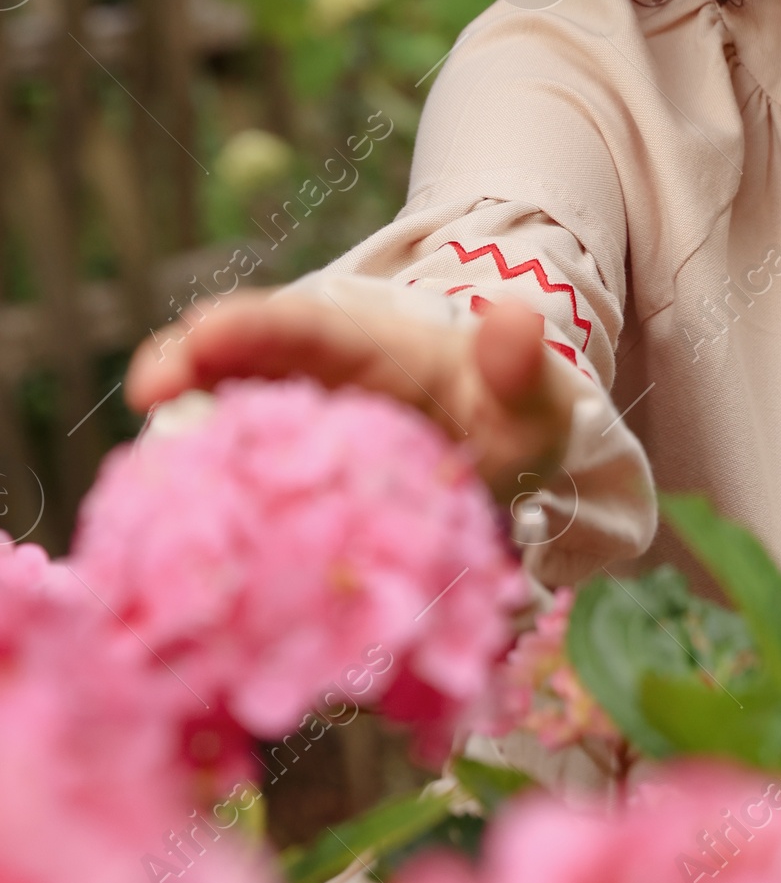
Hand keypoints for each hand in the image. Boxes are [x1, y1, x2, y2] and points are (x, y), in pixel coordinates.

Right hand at [125, 286, 575, 506]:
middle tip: (149, 395)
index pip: (302, 327)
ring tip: (148, 483)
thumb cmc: (503, 425)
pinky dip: (201, 522)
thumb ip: (524, 370)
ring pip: (212, 431)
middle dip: (184, 371)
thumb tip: (517, 324)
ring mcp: (281, 441)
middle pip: (230, 365)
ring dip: (178, 455)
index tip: (204, 333)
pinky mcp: (275, 499)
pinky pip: (228, 503)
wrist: (493, 478)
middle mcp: (305, 384)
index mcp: (365, 350)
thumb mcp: (531, 401)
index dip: (251, 328)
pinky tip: (178, 558)